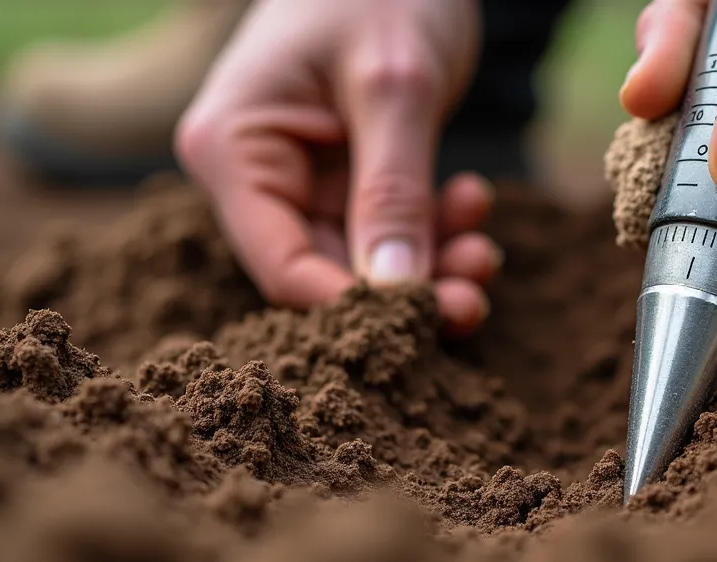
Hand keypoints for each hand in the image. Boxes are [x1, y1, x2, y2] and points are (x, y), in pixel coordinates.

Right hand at [176, 0, 500, 334]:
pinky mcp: (341, 176)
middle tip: (475, 291)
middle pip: (323, 272)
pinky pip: (385, 230)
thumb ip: (393, 191)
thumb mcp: (394, 87)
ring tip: (485, 247)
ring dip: (428, 264)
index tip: (427, 318)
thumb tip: (397, 295)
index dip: (353, 307)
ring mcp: (297, 178)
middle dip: (404, 289)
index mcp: (231, 149)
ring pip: (361, 261)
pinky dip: (431, 230)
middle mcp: (252, 174)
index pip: (281, 267)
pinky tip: (471, 202)